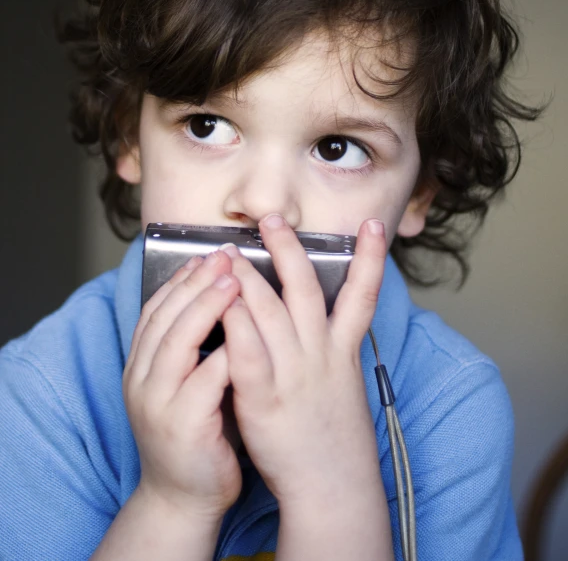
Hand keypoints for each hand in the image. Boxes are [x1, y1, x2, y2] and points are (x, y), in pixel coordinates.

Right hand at [122, 248, 242, 519]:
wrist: (185, 494)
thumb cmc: (199, 427)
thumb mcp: (189, 378)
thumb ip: (198, 342)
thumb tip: (224, 291)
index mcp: (142, 364)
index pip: (156, 308)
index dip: (182, 278)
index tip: (207, 254)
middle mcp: (141, 379)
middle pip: (165, 316)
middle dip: (195, 282)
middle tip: (224, 256)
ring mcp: (156, 404)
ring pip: (176, 342)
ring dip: (205, 307)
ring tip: (233, 281)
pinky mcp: (181, 427)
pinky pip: (203, 382)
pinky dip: (223, 354)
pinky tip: (246, 333)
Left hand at [220, 215, 386, 507]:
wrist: (333, 486)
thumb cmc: (335, 437)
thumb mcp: (345, 385)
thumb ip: (332, 350)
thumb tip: (324, 323)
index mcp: (342, 351)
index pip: (363, 294)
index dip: (371, 257)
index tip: (373, 224)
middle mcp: (322, 354)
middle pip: (306, 290)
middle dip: (289, 250)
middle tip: (272, 218)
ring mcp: (295, 374)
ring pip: (273, 312)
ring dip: (251, 277)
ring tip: (230, 252)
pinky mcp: (266, 397)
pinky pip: (250, 353)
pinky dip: (237, 324)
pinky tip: (223, 302)